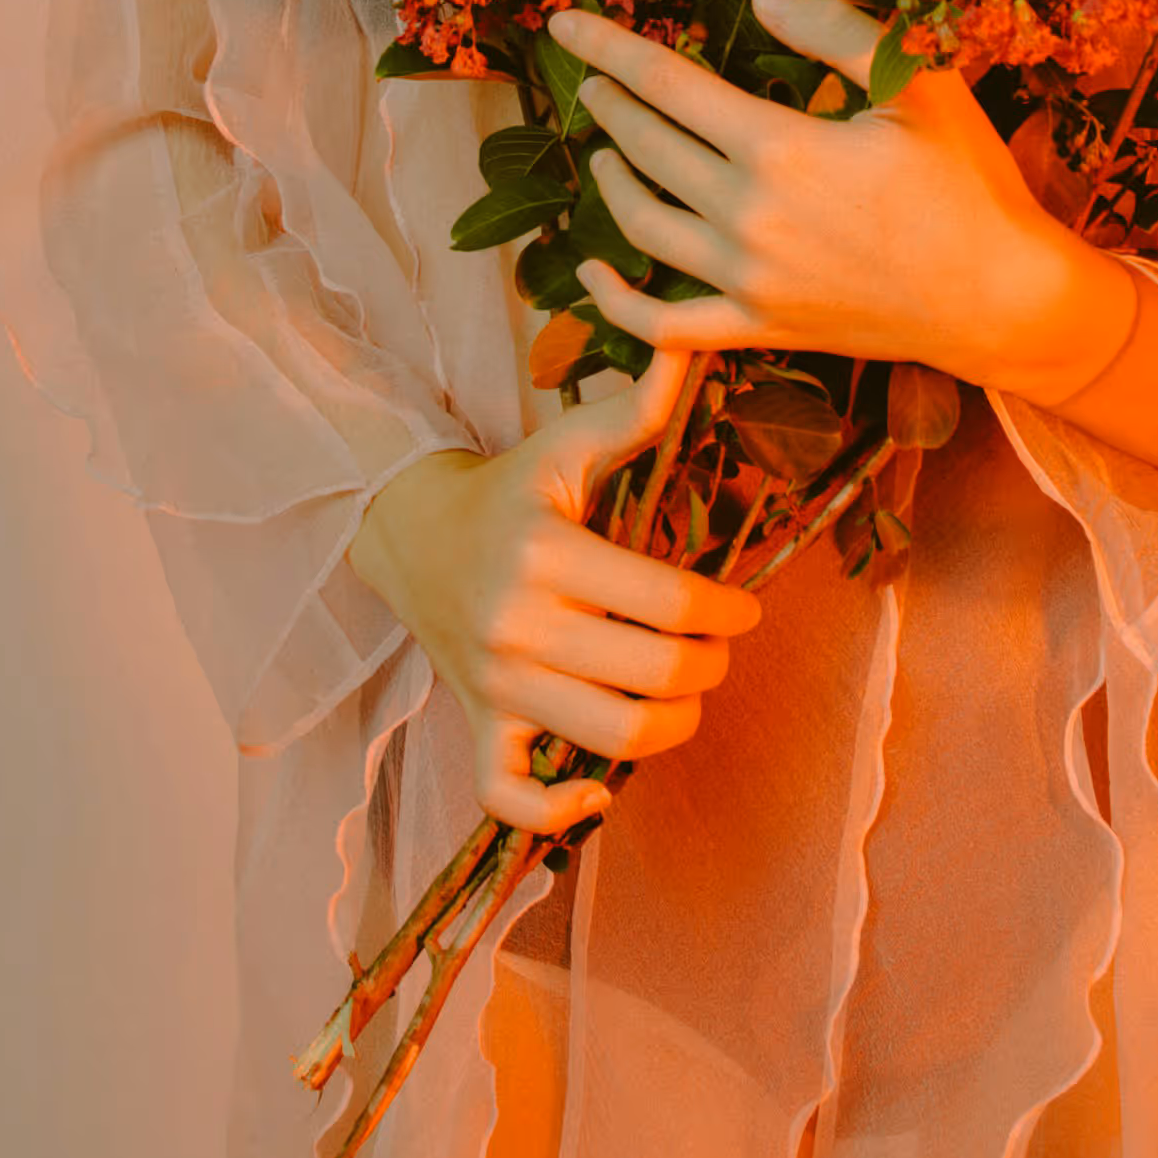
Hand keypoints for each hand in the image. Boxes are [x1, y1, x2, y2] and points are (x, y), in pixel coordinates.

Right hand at [346, 346, 762, 834]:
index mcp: (548, 552)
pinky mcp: (476, 722)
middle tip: (718, 648)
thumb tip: (689, 345)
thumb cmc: (511, 487)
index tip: (744, 609)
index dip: (727, 613)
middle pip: (650, 678)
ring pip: (604, 742)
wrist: (413, 531)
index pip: (669, 604)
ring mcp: (494, 683)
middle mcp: (517, 625)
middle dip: (707, 668)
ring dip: (666, 730)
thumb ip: (636, 408)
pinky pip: (507, 797)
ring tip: (684, 698)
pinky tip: (599, 791)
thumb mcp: (568, 442)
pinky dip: (557, 812)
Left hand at [546, 0, 1137, 403]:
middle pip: (646, 148)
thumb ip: (833, 29)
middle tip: (590, 77)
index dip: (609, 48)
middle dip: (608, 104)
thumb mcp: (917, 82)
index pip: (666, 84)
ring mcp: (746, 280)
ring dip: (611, 180)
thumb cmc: (967, 181)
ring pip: (643, 225)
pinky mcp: (758, 328)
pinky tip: (591, 271)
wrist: (999, 298)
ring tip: (601, 149)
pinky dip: (615, 300)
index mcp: (779, 147)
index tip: (563, 24)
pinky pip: (663, 324)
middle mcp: (747, 216)